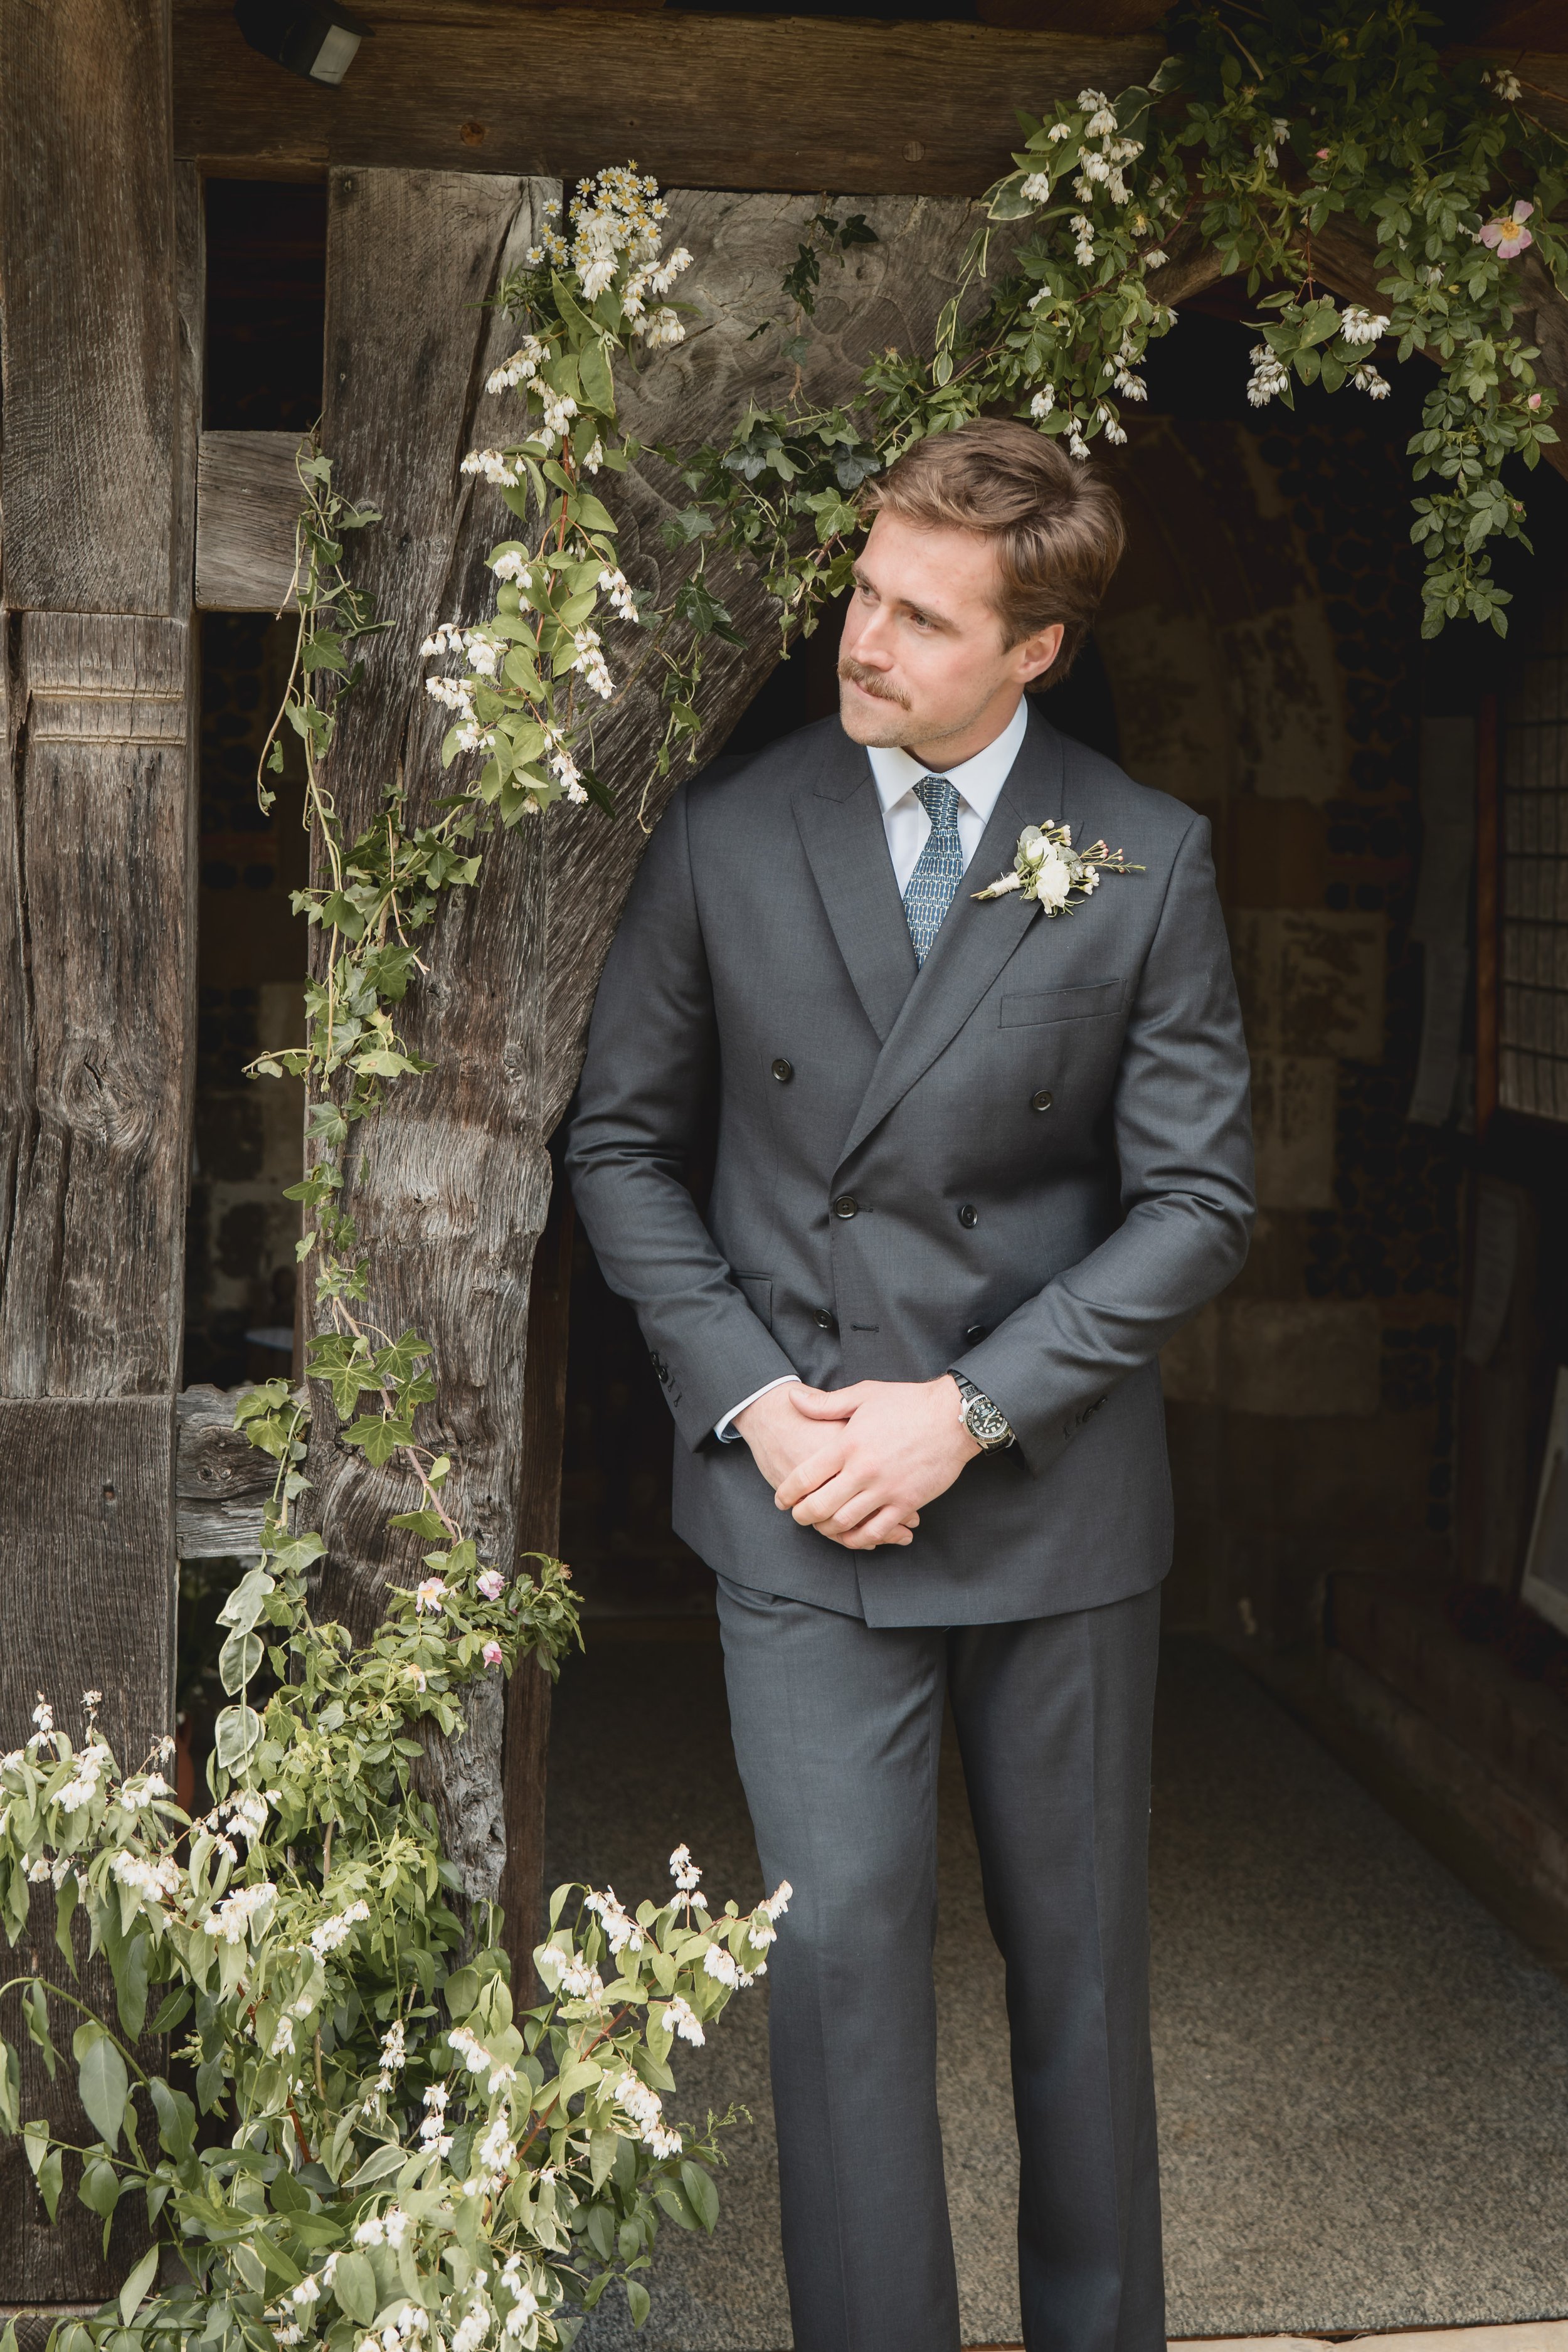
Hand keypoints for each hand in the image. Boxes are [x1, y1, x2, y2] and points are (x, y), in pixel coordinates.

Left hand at [771, 1376, 980, 1550]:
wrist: (953, 1417)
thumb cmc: (908, 1402)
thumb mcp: (864, 1394)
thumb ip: (825, 1403)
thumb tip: (792, 1398)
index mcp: (848, 1444)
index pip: (806, 1477)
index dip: (788, 1493)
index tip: (781, 1500)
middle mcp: (864, 1470)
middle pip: (820, 1506)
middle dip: (803, 1516)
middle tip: (798, 1516)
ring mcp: (886, 1490)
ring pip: (845, 1522)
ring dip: (827, 1529)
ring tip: (821, 1526)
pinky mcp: (907, 1503)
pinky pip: (877, 1531)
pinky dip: (860, 1538)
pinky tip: (852, 1535)